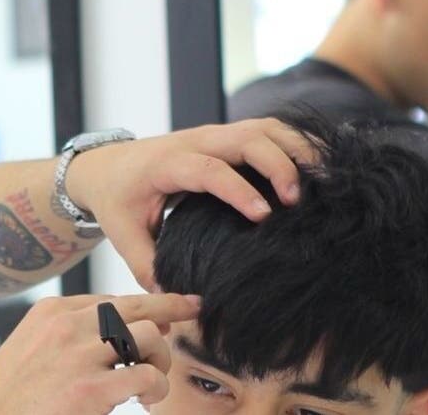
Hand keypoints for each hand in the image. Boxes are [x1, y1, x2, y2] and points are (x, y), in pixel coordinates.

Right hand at [0, 293, 198, 414]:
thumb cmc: (11, 395)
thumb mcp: (32, 347)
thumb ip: (68, 333)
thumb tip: (119, 329)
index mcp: (52, 312)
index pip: (113, 298)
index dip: (149, 303)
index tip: (177, 304)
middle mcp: (67, 325)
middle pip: (137, 307)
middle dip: (170, 310)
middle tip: (191, 314)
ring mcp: (79, 355)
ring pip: (149, 336)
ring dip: (161, 358)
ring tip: (153, 379)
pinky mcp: (91, 389)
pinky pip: (147, 376)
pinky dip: (156, 388)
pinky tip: (145, 400)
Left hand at [67, 118, 317, 289]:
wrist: (107, 165)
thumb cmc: (118, 200)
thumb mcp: (124, 234)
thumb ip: (147, 267)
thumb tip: (174, 300)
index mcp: (166, 165)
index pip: (207, 170)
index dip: (238, 190)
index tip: (264, 216)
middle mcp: (193, 142)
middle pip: (245, 138)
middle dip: (277, 164)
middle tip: (298, 201)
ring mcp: (213, 134)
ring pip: (262, 128)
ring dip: (294, 149)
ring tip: (320, 182)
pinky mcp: (226, 136)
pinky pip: (266, 130)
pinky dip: (293, 143)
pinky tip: (314, 170)